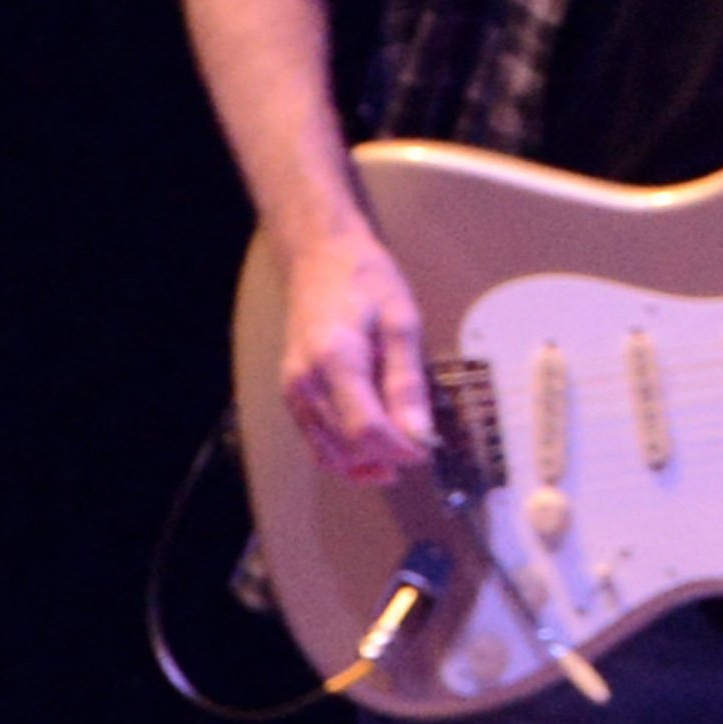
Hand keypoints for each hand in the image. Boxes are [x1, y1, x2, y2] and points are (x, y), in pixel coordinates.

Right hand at [278, 222, 432, 484]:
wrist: (321, 259)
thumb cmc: (366, 283)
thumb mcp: (403, 324)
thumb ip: (408, 383)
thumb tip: (420, 434)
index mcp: (334, 360)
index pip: (366, 430)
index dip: (401, 449)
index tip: (429, 448)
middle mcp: (304, 383)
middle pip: (346, 447)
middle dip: (387, 457)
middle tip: (422, 446)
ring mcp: (293, 391)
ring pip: (327, 453)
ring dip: (365, 464)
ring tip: (402, 453)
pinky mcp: (293, 395)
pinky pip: (316, 441)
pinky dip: (345, 454)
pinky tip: (374, 449)